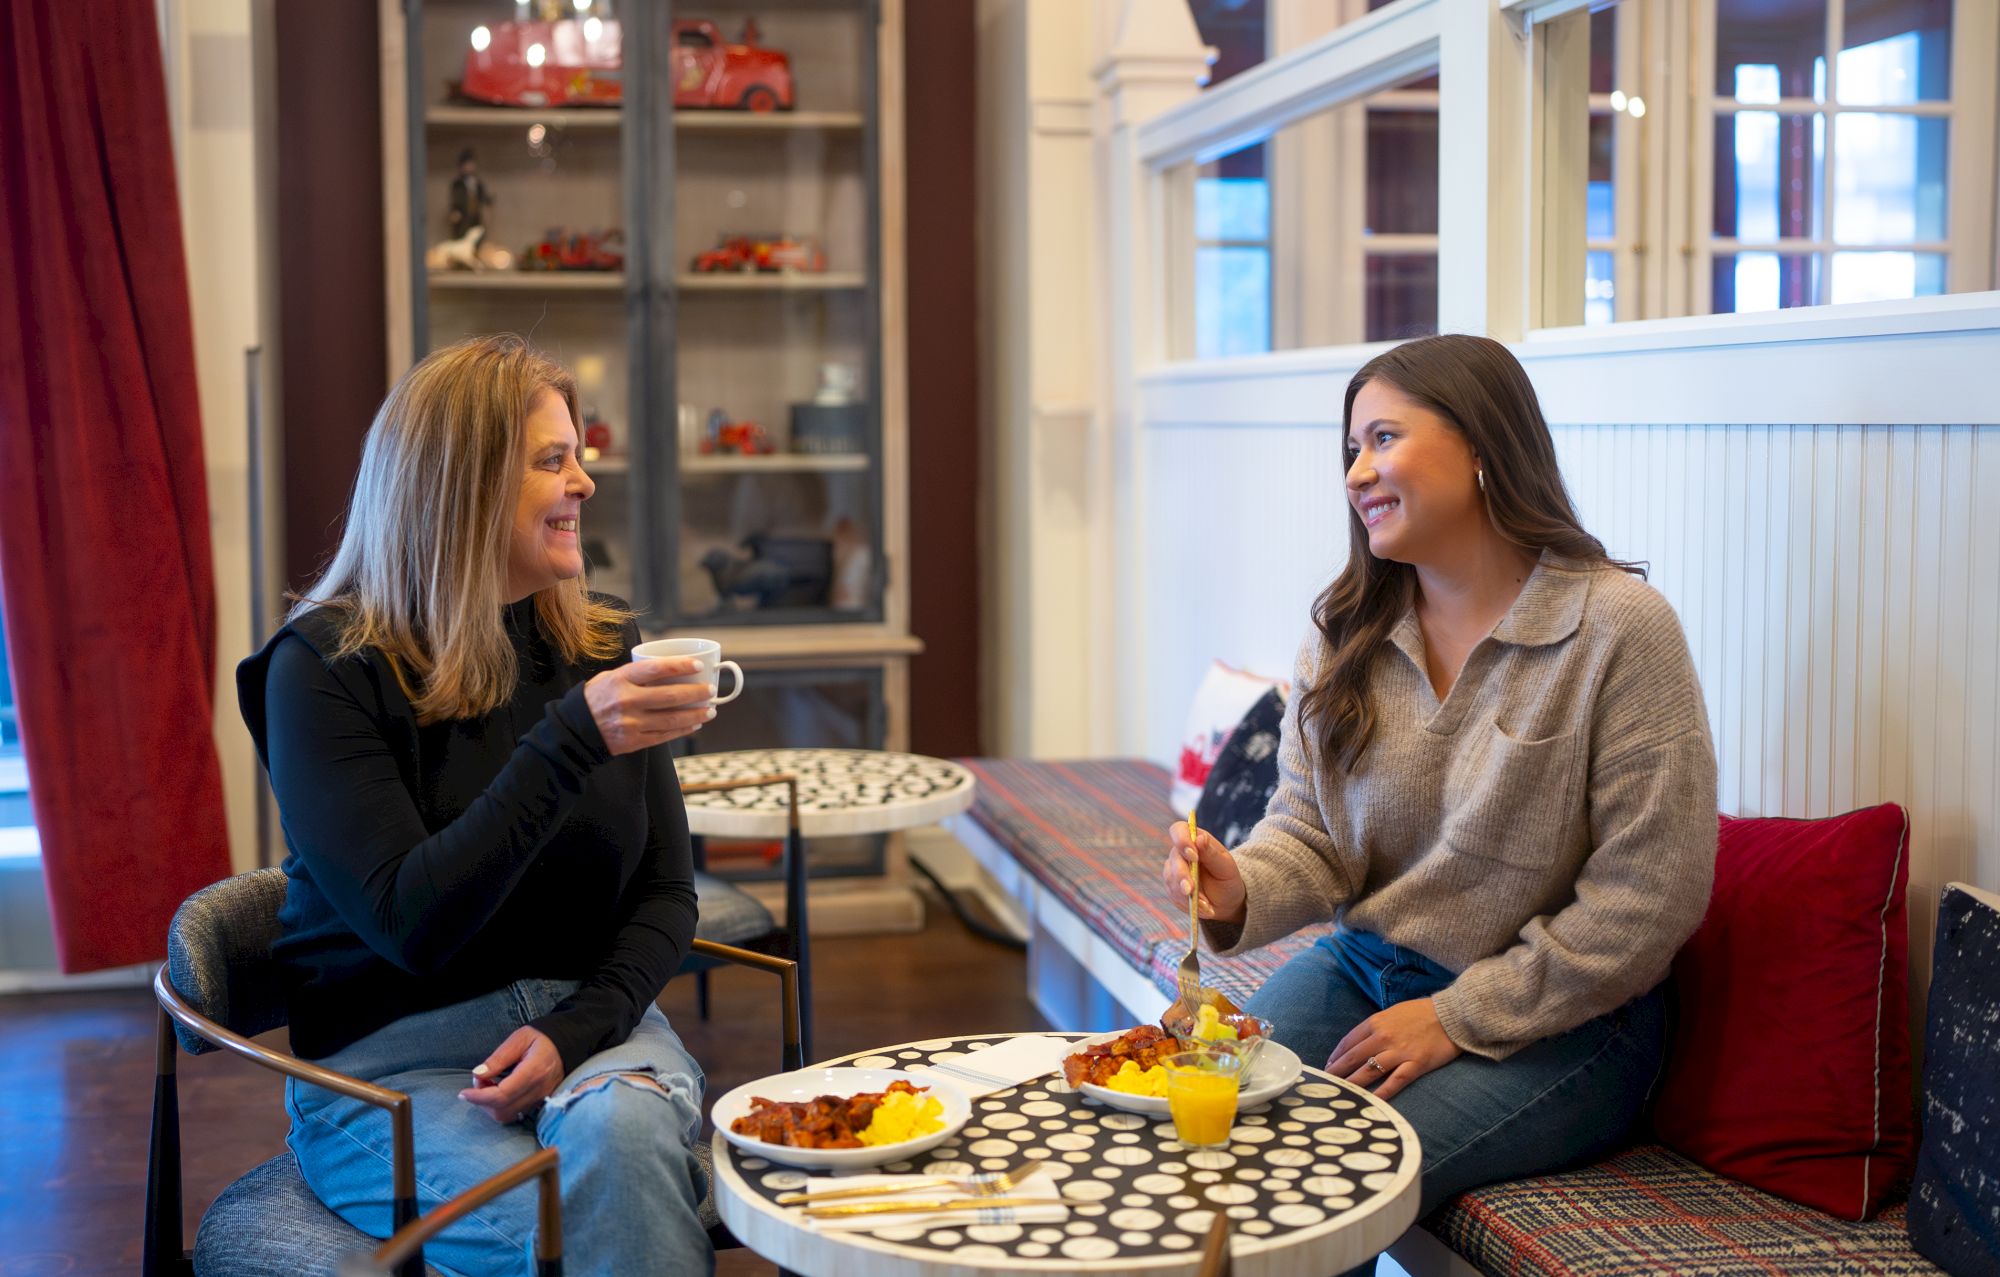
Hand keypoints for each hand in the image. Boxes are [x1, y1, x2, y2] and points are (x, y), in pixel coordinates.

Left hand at [459, 1027, 564, 1123]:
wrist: (567, 1044)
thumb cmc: (541, 1038)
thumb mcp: (519, 1039)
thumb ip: (498, 1058)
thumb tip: (478, 1075)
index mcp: (533, 1072)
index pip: (501, 1095)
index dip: (478, 1097)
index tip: (463, 1093)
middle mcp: (538, 1090)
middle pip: (502, 1110)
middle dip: (482, 1101)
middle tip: (480, 1080)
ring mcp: (540, 1099)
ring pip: (507, 1116)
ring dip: (490, 1105)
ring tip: (489, 1085)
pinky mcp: (539, 1103)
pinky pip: (515, 1114)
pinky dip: (500, 1107)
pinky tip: (499, 1091)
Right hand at [584, 658, 714, 755]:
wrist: (574, 730)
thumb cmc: (596, 699)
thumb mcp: (610, 678)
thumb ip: (636, 674)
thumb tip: (669, 668)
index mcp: (621, 680)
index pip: (656, 669)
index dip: (680, 666)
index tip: (698, 665)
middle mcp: (627, 701)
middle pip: (670, 696)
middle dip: (696, 693)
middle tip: (710, 690)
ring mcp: (631, 723)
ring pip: (672, 719)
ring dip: (696, 715)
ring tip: (710, 710)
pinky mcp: (634, 741)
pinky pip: (664, 736)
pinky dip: (682, 730)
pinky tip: (694, 725)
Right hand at [1160, 823, 1246, 925]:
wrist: (1226, 901)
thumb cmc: (1228, 879)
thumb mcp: (1226, 866)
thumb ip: (1211, 853)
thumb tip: (1199, 838)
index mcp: (1194, 840)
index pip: (1179, 830)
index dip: (1181, 840)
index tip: (1192, 855)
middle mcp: (1181, 853)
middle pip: (1174, 859)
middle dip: (1183, 876)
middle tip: (1191, 890)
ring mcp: (1174, 871)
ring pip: (1171, 879)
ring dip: (1187, 894)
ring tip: (1206, 905)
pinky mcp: (1172, 888)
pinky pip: (1174, 894)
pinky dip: (1189, 903)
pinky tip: (1203, 908)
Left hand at [1327, 997, 1460, 1101]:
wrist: (1452, 1014)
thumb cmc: (1421, 1013)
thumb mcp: (1392, 1013)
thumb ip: (1376, 1027)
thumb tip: (1360, 1042)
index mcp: (1376, 1023)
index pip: (1348, 1042)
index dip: (1336, 1056)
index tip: (1328, 1066)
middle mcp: (1383, 1037)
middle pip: (1353, 1058)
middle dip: (1337, 1072)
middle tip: (1326, 1084)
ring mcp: (1399, 1052)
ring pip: (1369, 1071)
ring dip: (1352, 1083)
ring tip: (1341, 1093)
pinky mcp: (1416, 1064)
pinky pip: (1395, 1081)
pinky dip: (1382, 1093)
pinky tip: (1371, 1101)